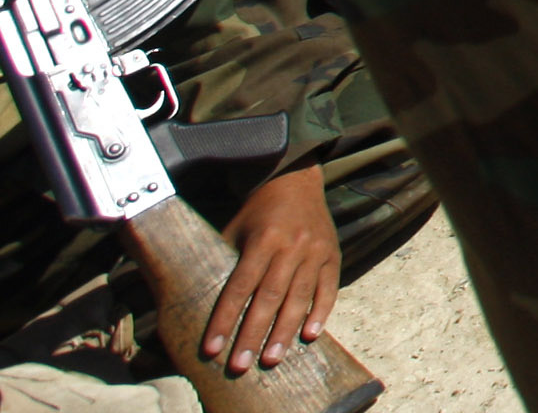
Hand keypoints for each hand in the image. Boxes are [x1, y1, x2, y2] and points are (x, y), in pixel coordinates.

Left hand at [206, 165, 337, 373]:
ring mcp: (315, 251)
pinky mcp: (332, 255)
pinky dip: (320, 312)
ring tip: (271, 358)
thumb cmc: (257, 211)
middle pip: (269, 298)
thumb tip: (198, 300)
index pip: (240, 287)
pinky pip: (328, 288)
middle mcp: (292, 246)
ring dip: (284, 332)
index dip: (224, 319)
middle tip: (240, 365)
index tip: (212, 348)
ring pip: (299, 298)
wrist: (296, 180)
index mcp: (263, 239)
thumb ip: (225, 262)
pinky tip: (309, 335)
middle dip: (253, 334)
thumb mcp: (234, 229)